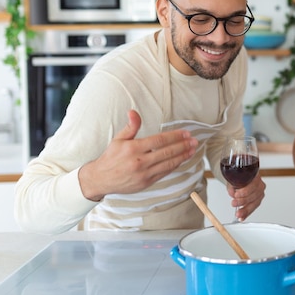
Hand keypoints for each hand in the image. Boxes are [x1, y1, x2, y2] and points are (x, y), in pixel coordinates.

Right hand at [78, 110, 197, 200]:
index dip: (175, 136)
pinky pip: (164, 173)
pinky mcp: (146, 182)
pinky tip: (181, 160)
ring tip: (192, 150)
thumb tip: (133, 112)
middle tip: (194, 141)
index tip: (185, 133)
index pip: (159, 140)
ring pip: (168, 164)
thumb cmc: (110, 158)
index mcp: (133, 148)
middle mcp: (140, 161)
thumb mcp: (118, 139)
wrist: (100, 179)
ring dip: (183, 156)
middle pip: (167, 152)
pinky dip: (175, 166)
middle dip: (183, 146)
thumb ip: (130, 126)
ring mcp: (144, 174)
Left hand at [227, 174, 265, 220]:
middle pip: (254, 195)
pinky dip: (246, 213)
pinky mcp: (257, 201)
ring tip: (238, 214)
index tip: (236, 195)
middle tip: (234, 203)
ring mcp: (260, 194)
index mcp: (256, 176)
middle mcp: (260, 185)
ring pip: (255, 203)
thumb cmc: (238, 178)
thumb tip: (232, 193)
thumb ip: (233, 186)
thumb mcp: (233, 179)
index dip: (245, 191)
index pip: (253, 185)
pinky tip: (242, 217)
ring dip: (245, 209)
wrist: (240, 180)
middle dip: (243, 201)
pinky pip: (253, 208)